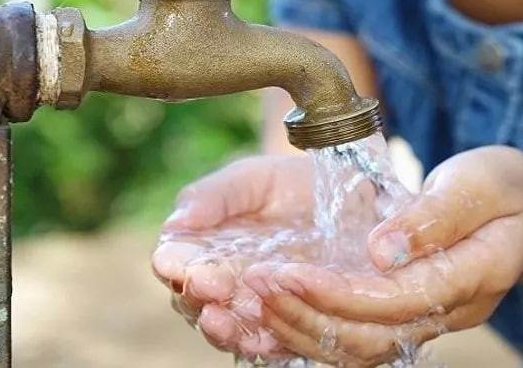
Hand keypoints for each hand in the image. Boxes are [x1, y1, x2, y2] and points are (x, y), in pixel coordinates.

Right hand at [151, 154, 315, 358]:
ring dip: (223, 329)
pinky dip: (264, 343)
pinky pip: (270, 342)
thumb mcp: (253, 179)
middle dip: (198, 297)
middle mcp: (221, 282)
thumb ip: (214, 196)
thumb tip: (174, 224)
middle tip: (212, 287)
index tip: (182, 266)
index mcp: (202, 247)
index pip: (176, 263)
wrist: (347, 196)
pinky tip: (263, 340)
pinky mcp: (288, 322)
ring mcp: (253, 306)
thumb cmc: (289, 184)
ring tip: (225, 322)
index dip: (175, 266)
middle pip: (195, 300)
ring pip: (227, 328)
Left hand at [241, 146, 522, 365]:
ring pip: (359, 350)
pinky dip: (312, 329)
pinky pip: (356, 339)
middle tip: (256, 285)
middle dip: (309, 315)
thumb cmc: (501, 187)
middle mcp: (449, 312)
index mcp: (474, 276)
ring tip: (253, 298)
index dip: (341, 295)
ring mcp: (428, 319)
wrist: (522, 210)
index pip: (400, 301)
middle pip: (373, 338)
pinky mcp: (405, 315)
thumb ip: (435, 216)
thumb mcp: (479, 183)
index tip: (289, 273)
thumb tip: (381, 250)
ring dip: (302, 328)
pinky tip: (273, 310)